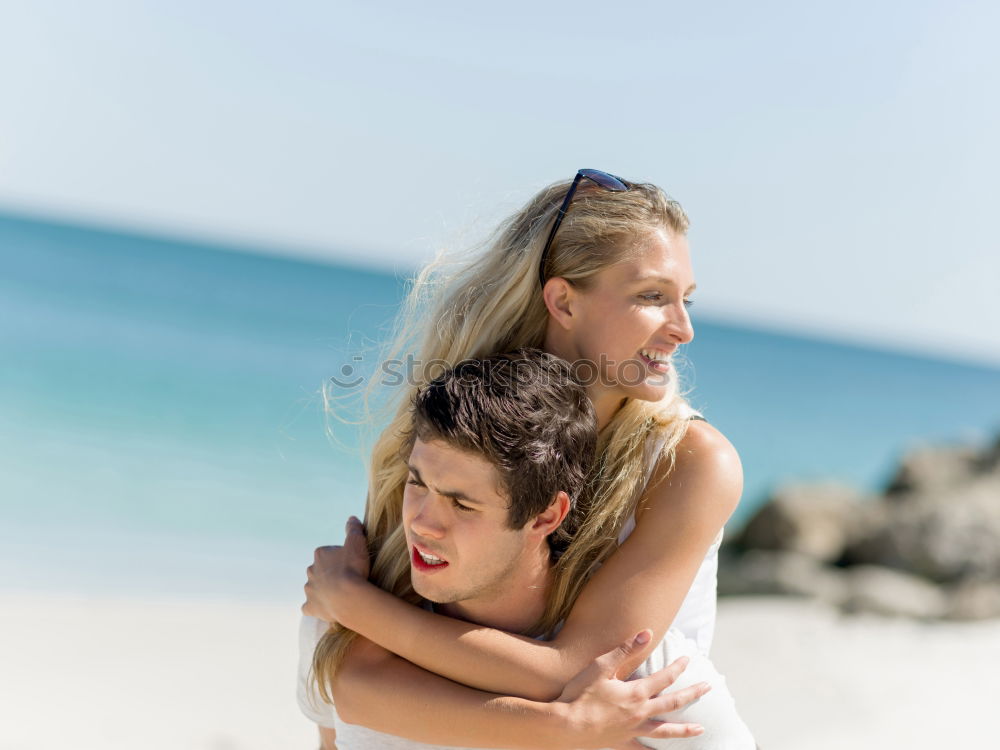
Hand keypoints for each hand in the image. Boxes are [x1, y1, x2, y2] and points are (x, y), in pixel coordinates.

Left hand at [302, 516, 370, 624]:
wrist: (349, 597)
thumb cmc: (353, 568)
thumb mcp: (357, 542)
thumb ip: (353, 529)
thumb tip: (351, 518)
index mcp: (320, 554)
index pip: (328, 553)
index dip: (340, 558)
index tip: (351, 564)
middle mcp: (310, 571)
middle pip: (320, 570)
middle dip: (329, 574)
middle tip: (346, 579)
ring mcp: (309, 590)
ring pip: (314, 588)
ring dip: (323, 590)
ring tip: (340, 595)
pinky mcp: (310, 607)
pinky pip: (309, 607)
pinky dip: (315, 607)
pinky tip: (326, 608)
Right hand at [556, 630, 709, 749]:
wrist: (565, 725)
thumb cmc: (580, 693)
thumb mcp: (601, 665)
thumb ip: (625, 650)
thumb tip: (647, 633)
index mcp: (636, 692)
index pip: (664, 677)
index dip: (678, 667)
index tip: (688, 660)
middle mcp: (639, 713)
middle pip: (672, 703)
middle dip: (692, 694)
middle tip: (708, 688)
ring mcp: (632, 731)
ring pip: (665, 730)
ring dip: (684, 729)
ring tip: (700, 729)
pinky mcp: (622, 743)